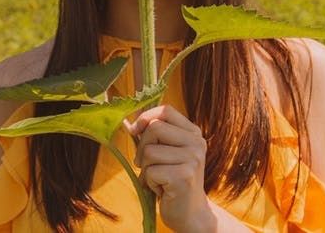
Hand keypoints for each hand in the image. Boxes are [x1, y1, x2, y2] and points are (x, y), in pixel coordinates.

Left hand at [124, 105, 215, 232]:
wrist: (190, 213)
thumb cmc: (172, 181)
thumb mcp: (167, 153)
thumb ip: (152, 136)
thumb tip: (128, 122)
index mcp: (193, 133)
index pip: (166, 111)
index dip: (146, 117)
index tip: (135, 130)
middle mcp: (196, 143)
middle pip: (154, 128)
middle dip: (142, 148)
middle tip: (147, 165)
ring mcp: (192, 159)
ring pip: (149, 151)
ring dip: (146, 169)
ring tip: (158, 179)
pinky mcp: (184, 176)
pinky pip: (150, 172)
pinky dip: (149, 182)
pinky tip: (162, 189)